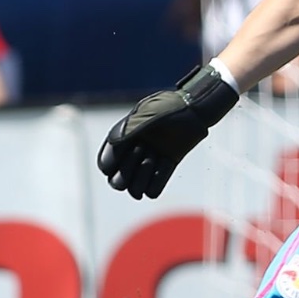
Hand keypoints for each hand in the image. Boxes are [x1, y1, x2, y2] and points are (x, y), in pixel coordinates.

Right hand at [98, 64, 238, 199]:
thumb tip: (112, 143)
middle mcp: (132, 154)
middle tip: (143, 149)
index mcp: (122, 140)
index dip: (111, 162)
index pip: (105, 164)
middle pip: (117, 182)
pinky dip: (158, 182)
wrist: (193, 109)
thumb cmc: (168, 107)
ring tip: (156, 155)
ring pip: (135, 189)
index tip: (128, 146)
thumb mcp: (146, 114)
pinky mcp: (165, 168)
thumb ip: (129, 128)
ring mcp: (148, 163)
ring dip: (144, 175)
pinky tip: (166, 161)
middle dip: (127, 171)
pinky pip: (154, 190)